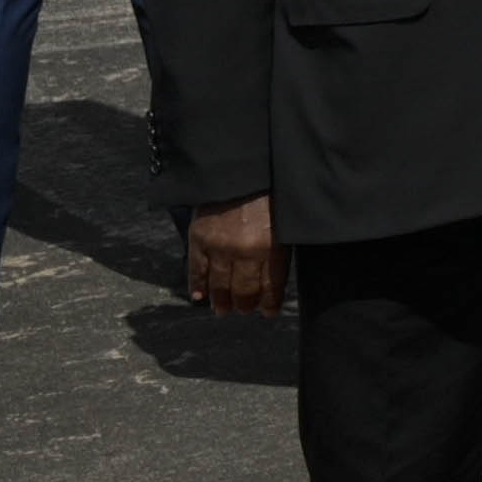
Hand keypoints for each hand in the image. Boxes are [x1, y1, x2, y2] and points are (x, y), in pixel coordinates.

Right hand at [186, 197, 283, 312]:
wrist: (241, 168)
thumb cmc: (270, 192)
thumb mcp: (285, 220)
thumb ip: (279, 247)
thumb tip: (275, 276)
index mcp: (272, 246)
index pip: (271, 284)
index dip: (270, 302)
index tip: (269, 312)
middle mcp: (245, 251)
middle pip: (244, 289)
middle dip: (245, 304)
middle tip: (244, 311)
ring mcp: (219, 246)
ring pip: (219, 285)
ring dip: (221, 301)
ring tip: (223, 310)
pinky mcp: (198, 239)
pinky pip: (196, 269)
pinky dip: (197, 285)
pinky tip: (199, 296)